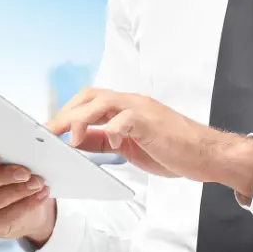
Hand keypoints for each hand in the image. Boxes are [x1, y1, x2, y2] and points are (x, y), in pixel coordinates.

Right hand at [0, 151, 55, 243]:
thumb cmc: (11, 177)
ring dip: (20, 190)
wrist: (22, 206)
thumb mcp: (8, 162)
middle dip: (6, 176)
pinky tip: (40, 196)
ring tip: (38, 183)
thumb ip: (10, 154)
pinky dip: (26, 205)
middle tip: (26, 173)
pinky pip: (6, 216)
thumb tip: (31, 146)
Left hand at [45, 88, 252, 196]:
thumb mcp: (126, 146)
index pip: (86, 102)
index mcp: (123, 107)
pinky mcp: (152, 122)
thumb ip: (100, 140)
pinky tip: (112, 145)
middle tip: (49, 134)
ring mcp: (141, 110)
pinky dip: (113, 131)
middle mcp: (130, 103)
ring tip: (70, 140)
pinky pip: (126, 119)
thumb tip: (73, 141)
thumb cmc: (169, 149)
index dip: (64, 114)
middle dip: (65, 114)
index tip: (46, 131)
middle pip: (88, 96)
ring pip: (102, 102)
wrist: (206, 155)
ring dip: (81, 120)